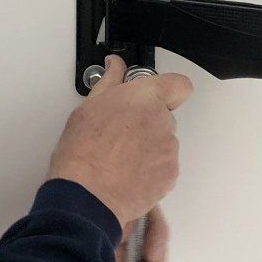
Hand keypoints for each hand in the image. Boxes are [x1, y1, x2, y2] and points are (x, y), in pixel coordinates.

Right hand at [47, 53, 193, 227]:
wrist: (88, 196)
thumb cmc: (83, 153)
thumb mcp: (88, 106)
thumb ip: (110, 81)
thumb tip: (114, 66)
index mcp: (145, 98)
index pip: (178, 84)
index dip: (168, 88)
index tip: (153, 93)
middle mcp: (163, 121)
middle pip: (165, 115)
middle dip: (147, 121)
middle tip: (121, 132)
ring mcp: (169, 149)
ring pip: (164, 142)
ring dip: (148, 146)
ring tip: (119, 157)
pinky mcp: (170, 175)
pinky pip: (164, 166)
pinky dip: (150, 169)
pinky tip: (126, 172)